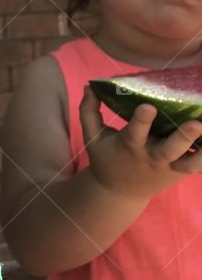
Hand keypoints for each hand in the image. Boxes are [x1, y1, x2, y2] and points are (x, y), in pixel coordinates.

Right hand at [82, 85, 201, 201]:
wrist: (118, 193)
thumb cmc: (106, 157)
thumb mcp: (92, 137)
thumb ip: (88, 111)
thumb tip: (89, 86)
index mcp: (129, 147)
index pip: (135, 132)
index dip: (142, 120)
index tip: (148, 106)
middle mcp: (152, 157)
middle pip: (170, 149)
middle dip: (183, 137)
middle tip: (196, 124)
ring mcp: (170, 166)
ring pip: (191, 163)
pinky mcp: (181, 171)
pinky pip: (198, 166)